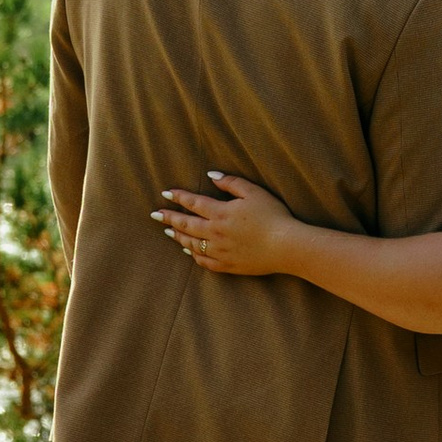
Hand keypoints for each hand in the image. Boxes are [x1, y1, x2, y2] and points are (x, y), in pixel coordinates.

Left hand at [153, 172, 300, 276]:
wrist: (286, 246)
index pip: (193, 203)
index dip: (178, 197)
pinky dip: (193, 255)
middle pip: (186, 225)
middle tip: (155, 215)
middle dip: (168, 218)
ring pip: (191, 244)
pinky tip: (188, 251)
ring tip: (167, 232)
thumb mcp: (254, 192)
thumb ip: (231, 183)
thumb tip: (211, 176)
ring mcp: (219, 251)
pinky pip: (203, 261)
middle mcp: (215, 233)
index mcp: (221, 213)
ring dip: (177, 236)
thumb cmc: (273, 216)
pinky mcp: (227, 265)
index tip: (166, 193)